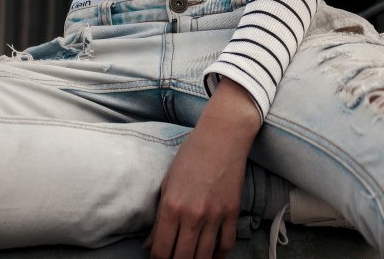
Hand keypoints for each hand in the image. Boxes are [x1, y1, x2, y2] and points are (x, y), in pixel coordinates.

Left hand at [146, 81, 261, 258]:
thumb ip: (159, 217)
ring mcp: (215, 216)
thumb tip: (150, 244)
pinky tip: (211, 255)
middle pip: (181, 258)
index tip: (158, 258)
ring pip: (204, 256)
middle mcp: (192, 215)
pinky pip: (226, 245)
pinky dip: (218, 255)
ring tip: (190, 258)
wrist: (222, 136)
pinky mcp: (232, 213)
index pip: (160, 250)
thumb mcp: (167, 182)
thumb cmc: (191, 155)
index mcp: (171, 206)